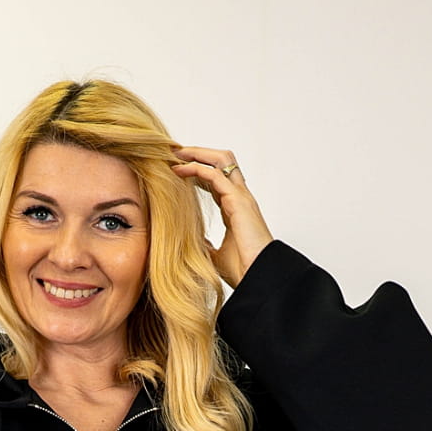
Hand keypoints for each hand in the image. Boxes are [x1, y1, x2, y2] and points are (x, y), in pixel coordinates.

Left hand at [167, 144, 273, 288]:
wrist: (258, 277)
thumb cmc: (243, 269)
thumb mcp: (215, 255)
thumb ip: (205, 244)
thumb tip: (191, 241)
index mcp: (235, 208)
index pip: (216, 180)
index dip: (197, 171)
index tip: (175, 168)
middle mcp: (239, 197)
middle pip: (221, 162)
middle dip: (198, 153)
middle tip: (174, 153)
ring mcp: (240, 196)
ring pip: (221, 160)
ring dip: (197, 153)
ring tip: (176, 154)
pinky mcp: (237, 200)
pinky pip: (215, 174)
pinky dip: (195, 168)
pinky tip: (179, 170)